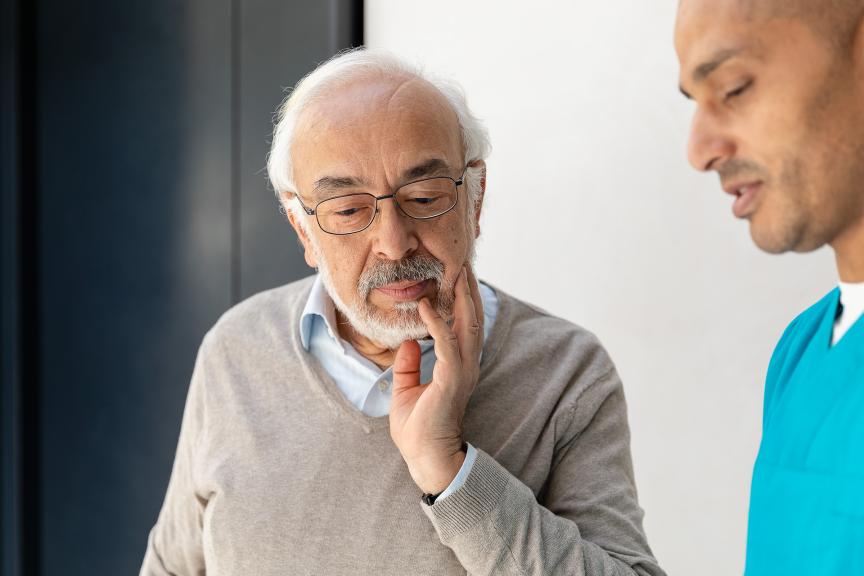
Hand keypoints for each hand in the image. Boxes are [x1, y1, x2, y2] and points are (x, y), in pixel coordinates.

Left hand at [389, 265, 484, 494]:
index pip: (465, 324)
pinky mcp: (452, 378)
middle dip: (469, 288)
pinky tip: (427, 305)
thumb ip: (407, 365)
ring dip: (461, 296)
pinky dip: (437, 322)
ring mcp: (463, 370)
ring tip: (455, 270)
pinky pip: (446, 343)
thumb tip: (406, 342)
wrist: (425, 457)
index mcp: (458, 365)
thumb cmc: (417, 430)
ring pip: (467, 324)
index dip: (463, 298)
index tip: (457, 273)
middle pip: (473, 317)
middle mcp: (466, 364)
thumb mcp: (406, 390)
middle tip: (463, 260)